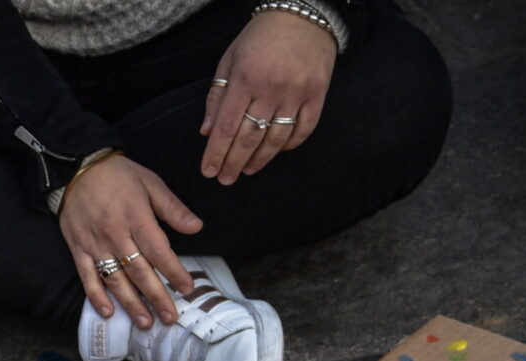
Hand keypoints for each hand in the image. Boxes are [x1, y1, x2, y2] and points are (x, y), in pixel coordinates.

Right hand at [58, 154, 201, 328]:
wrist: (77, 168)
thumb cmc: (118, 175)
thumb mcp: (151, 183)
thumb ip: (172, 208)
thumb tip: (195, 228)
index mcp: (136, 218)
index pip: (159, 252)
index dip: (174, 272)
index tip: (186, 289)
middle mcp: (116, 235)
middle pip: (140, 272)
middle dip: (157, 297)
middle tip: (170, 318)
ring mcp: (95, 245)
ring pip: (116, 280)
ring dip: (131, 304)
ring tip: (145, 323)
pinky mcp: (78, 249)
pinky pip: (88, 277)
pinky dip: (96, 296)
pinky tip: (108, 313)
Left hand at [201, 10, 336, 183]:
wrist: (303, 15)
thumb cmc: (259, 38)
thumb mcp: (229, 60)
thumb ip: (217, 96)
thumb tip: (206, 131)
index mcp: (245, 79)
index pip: (225, 127)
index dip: (216, 153)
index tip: (208, 172)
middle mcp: (271, 89)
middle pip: (249, 138)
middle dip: (234, 162)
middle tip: (225, 179)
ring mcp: (297, 92)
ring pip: (276, 138)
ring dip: (260, 159)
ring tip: (247, 170)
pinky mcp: (318, 94)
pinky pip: (304, 129)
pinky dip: (289, 145)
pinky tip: (276, 153)